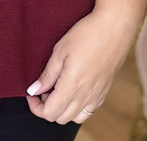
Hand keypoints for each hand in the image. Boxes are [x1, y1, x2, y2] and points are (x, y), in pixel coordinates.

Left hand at [25, 8, 138, 123]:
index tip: (31, 94)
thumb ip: (47, 75)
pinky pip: (88, 111)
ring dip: (62, 109)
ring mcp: (97, 96)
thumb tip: (34, 90)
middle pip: (61, 118)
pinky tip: (72, 88)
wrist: (114, 28)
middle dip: (47, 107)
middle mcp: (86, 97)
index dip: (36, 107)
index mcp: (72, 87)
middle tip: (43, 87)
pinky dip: (76, 107)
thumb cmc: (86, 35)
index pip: (50, 113)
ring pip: (75, 118)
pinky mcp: (104, 92)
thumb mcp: (60, 51)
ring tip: (57, 88)